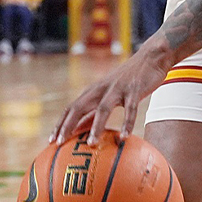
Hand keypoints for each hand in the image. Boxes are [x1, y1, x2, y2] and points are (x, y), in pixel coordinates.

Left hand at [51, 47, 170, 145]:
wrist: (150, 57)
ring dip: (96, 126)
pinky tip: (125, 137)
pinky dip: (127, 123)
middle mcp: (101, 89)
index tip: (51, 140)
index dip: (60, 123)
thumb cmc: (128, 80)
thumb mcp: (109, 94)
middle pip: (79, 107)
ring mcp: (117, 89)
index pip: (71, 108)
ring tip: (91, 144)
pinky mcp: (134, 90)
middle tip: (60, 143)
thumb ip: (96, 109)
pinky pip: (130, 109)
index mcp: (94, 91)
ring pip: (103, 109)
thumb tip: (82, 131)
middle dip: (68, 125)